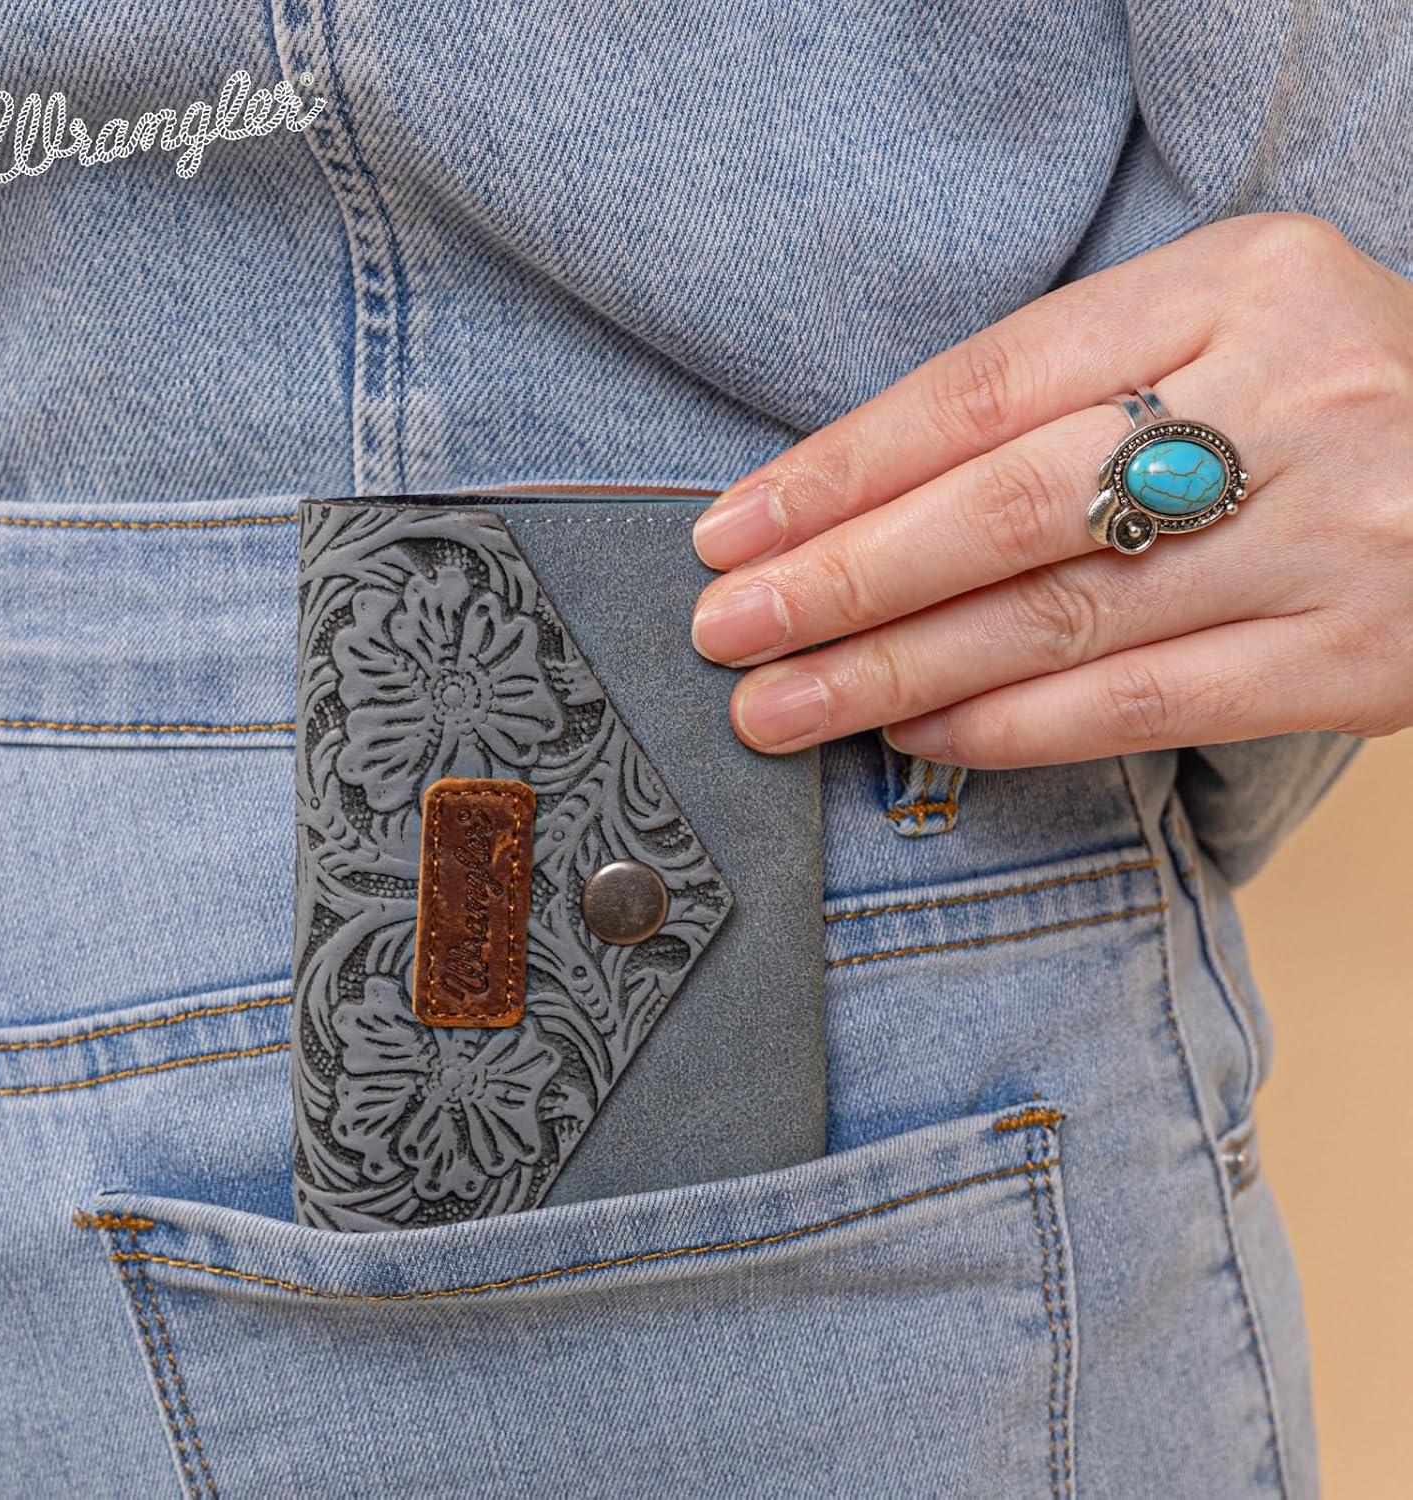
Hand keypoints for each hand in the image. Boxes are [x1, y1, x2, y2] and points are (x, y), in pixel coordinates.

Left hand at [688, 213, 1412, 766]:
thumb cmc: (1332, 396)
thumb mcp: (1219, 329)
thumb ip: (1067, 392)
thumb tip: (865, 501)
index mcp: (1240, 280)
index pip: (984, 388)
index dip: (841, 468)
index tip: (736, 528)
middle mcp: (1287, 401)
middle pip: (1004, 507)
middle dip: (840, 579)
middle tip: (725, 629)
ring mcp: (1328, 535)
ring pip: (1055, 618)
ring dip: (893, 672)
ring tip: (781, 706)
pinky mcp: (1355, 659)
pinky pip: (1139, 703)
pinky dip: (1008, 726)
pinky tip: (916, 737)